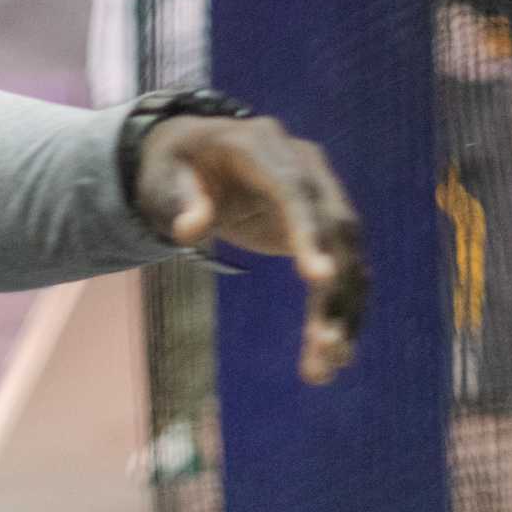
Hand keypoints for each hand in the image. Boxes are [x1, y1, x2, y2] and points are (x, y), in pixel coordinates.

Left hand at [134, 115, 367, 386]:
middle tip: (326, 347)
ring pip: (350, 257)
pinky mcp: (326, 227)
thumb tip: (190, 231)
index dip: (309, 234)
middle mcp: (306, 166)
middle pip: (335, 229)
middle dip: (335, 290)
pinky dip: (339, 312)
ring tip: (326, 367)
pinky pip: (344, 272)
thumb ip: (177, 199)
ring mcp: (322, 195)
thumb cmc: (174, 165)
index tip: (319, 280)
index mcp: (263, 144)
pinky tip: (331, 355)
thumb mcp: (161, 175)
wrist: (198, 153)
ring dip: (343, 312)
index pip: (294, 190)